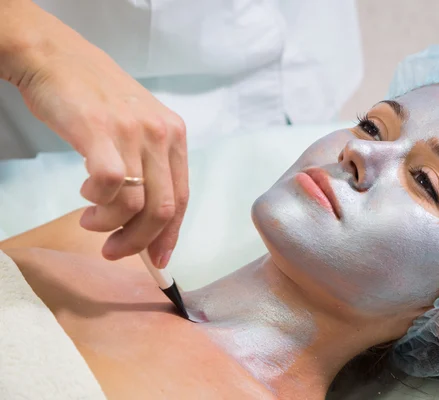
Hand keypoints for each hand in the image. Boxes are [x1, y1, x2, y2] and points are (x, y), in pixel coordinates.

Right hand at [4, 3, 188, 267]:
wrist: (56, 58)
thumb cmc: (94, 97)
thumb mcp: (136, 128)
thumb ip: (147, 167)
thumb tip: (145, 219)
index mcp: (174, 136)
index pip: (183, 199)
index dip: (170, 235)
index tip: (158, 260)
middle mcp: (162, 134)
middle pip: (164, 210)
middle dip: (139, 242)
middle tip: (113, 251)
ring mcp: (134, 132)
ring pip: (138, 206)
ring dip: (111, 226)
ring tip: (90, 219)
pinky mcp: (102, 132)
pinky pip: (111, 187)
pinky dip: (98, 203)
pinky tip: (86, 194)